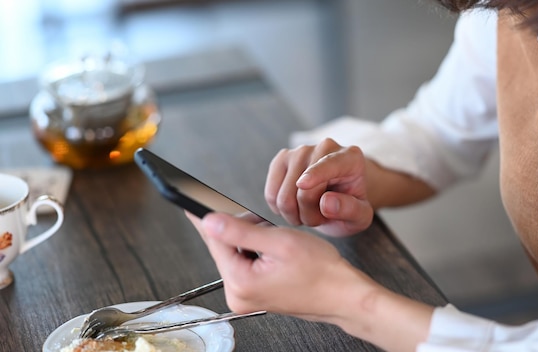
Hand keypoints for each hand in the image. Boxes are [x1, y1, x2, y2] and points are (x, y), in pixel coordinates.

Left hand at [189, 212, 434, 350]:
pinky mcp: (255, 294)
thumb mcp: (279, 242)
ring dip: (252, 240)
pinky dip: (258, 251)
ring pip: (236, 253)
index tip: (188, 199)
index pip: (215, 240)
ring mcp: (246, 297)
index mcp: (240, 282)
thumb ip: (240, 230)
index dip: (208, 216)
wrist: (343, 295)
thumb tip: (209, 220)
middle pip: (224, 247)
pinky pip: (246, 263)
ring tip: (279, 243)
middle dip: (243, 230)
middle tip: (269, 228)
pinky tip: (276, 252)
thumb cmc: (320, 270)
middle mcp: (238, 294)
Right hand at [265, 138, 373, 235]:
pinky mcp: (280, 160)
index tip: (302, 184)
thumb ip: (350, 210)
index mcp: (350, 158)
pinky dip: (280, 208)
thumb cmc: (350, 207)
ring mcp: (299, 151)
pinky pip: (271, 194)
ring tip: (309, 212)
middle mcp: (324, 147)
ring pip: (284, 196)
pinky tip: (294, 207)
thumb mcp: (360, 216)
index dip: (315, 174)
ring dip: (295, 214)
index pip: (329, 165)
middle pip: (303, 190)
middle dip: (309, 215)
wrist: (336, 197)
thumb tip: (326, 203)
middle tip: (320, 217)